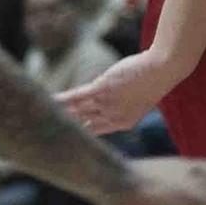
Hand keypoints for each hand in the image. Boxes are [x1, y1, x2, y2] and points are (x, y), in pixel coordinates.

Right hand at [60, 48, 186, 135]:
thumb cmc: (155, 79)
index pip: (96, 132)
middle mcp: (112, 118)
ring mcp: (106, 104)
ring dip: (58, 114)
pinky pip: (76, 97)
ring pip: (77, 112)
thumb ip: (121, 102)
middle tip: (49, 133)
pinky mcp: (101, 89)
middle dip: (66, 129)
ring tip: (42, 116)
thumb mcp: (138, 96)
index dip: (81, 133)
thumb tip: (107, 96)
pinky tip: (49, 100)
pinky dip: (61, 100)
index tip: (69, 136)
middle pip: (83, 125)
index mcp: (123, 123)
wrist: (163, 68)